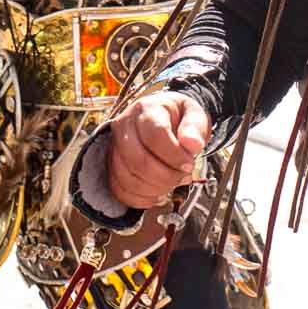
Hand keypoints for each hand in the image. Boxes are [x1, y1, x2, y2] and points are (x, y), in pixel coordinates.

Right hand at [105, 91, 207, 208]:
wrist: (163, 117)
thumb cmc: (178, 117)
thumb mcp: (194, 114)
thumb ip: (195, 127)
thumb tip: (193, 144)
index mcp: (146, 109)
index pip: (154, 135)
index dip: (174, 155)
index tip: (189, 163)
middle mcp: (124, 125)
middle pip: (138, 160)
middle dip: (166, 176)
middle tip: (183, 176)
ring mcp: (115, 146)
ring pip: (128, 177)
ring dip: (155, 188)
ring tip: (172, 183)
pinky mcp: (112, 164)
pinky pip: (119, 189)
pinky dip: (140, 198)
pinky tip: (157, 194)